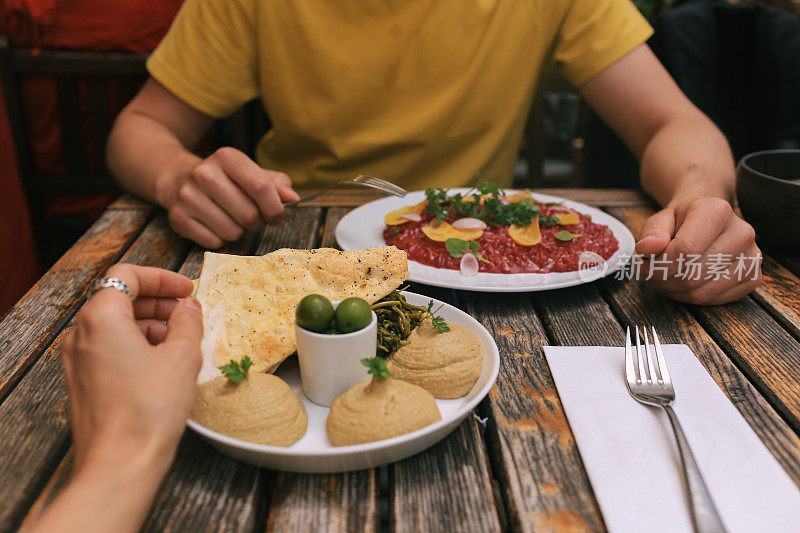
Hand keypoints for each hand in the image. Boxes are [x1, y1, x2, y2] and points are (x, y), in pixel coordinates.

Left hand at [61, 264, 201, 474]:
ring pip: (114, 325)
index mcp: (101, 317)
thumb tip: (189, 307)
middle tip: (187, 313)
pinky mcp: (83, 383)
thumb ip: (188, 322)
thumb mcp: (183, 356)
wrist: (121, 462)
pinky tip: (162, 363)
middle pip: (118, 298)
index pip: (127, 275)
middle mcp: (81, 334)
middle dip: (157, 301)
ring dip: (148, 324)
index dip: (162, 278)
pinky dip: (135, 345)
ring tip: (180, 340)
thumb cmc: (149, 408)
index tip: (187, 291)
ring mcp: (78, 360)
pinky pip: (109, 349)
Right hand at [163, 147, 299, 247]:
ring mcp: (188, 196)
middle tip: (251, 218)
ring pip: (232, 232)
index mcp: (227, 157)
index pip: (260, 186)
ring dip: (238, 231)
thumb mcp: (250, 172)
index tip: (276, 216)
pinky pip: (214, 242)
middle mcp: (204, 174)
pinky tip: (213, 224)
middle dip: (257, 222)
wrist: (178, 179)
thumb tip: (293, 198)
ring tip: (230, 218)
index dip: (275, 208)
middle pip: (249, 214)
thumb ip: (275, 183)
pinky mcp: (178, 218)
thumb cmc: (225, 180)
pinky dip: (220, 239)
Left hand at [635, 197, 761, 304]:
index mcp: (718, 211)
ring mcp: (752, 257)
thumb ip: (652, 233)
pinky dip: (691, 298)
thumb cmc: (683, 220)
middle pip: (692, 275)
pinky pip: (715, 300)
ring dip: (675, 292)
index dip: (659, 265)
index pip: (685, 250)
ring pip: (702, 292)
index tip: (643, 267)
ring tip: (664, 279)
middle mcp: (742, 233)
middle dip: (664, 280)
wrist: (710, 218)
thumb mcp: (661, 219)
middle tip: (651, 275)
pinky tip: (682, 285)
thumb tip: (645, 249)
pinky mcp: (753, 277)